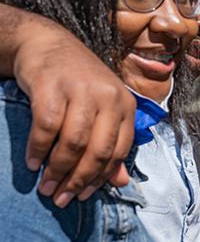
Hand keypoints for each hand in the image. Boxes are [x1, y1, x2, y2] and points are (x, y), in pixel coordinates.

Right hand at [13, 19, 134, 206]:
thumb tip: (119, 182)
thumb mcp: (102, 109)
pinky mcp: (52, 86)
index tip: (84, 196)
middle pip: (98, 150)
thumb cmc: (78, 83)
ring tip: (46, 187)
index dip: (102, 177)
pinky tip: (32, 164)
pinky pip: (47, 127)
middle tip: (61, 198)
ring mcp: (81, 90)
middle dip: (79, 179)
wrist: (47, 43)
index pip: (119, 150)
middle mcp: (108, 97)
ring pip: (73, 142)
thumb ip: (111, 144)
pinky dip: (39, 149)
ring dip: (58, 170)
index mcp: (125, 105)